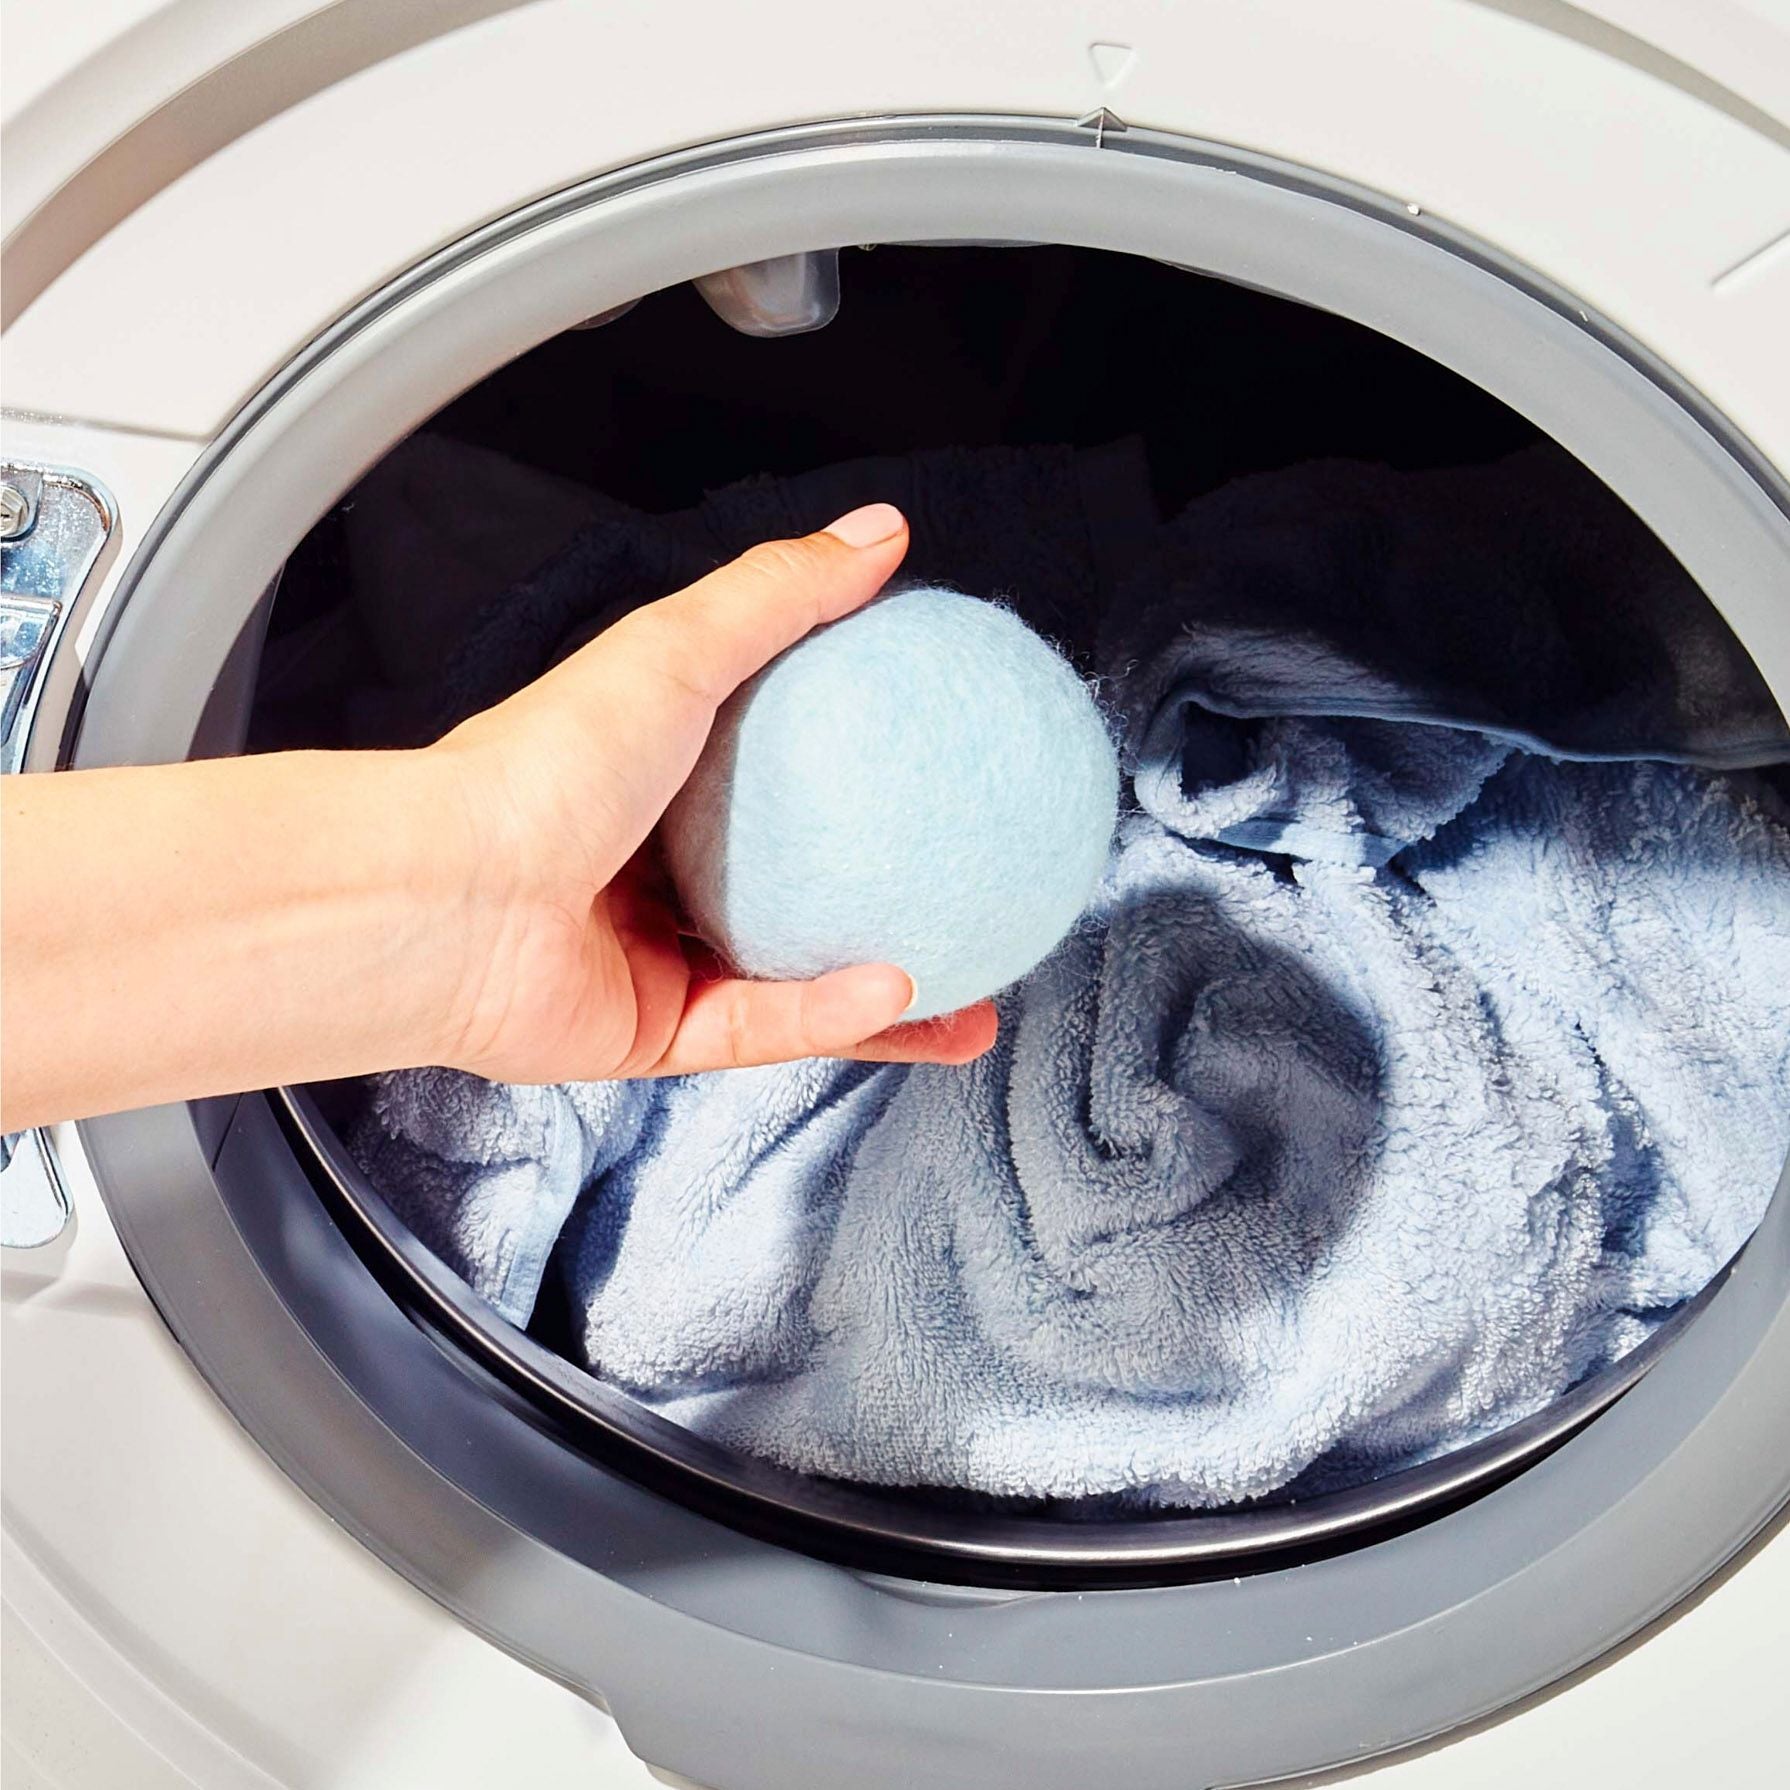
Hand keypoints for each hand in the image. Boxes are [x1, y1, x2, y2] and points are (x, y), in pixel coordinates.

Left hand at [429, 504, 999, 1081]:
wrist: (445, 895)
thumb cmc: (534, 768)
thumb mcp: (675, 649)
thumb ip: (780, 595)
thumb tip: (879, 535)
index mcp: (656, 779)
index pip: (777, 776)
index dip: (861, 776)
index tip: (933, 769)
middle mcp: (655, 870)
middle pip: (796, 888)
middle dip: (885, 901)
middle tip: (966, 894)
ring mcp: (655, 956)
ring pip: (796, 982)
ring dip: (886, 994)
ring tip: (972, 990)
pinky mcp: (653, 1033)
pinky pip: (764, 1027)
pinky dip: (834, 1014)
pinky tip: (903, 993)